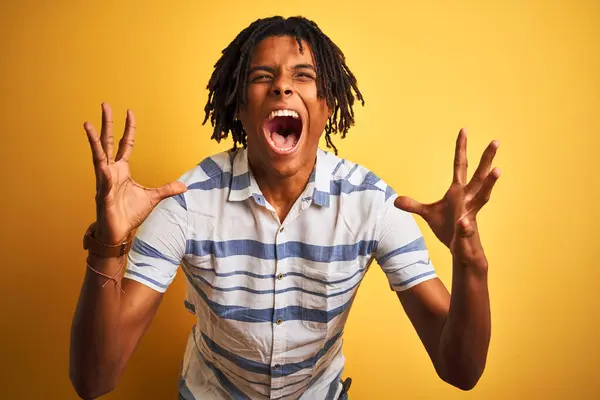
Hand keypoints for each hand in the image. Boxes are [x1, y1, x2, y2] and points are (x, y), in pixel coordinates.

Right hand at [84, 103, 186, 244]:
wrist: (118, 232)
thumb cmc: (129, 214)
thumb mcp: (153, 198)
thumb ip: (167, 190)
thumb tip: (184, 186)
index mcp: (121, 170)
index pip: (125, 144)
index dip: (127, 128)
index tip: (129, 111)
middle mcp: (110, 171)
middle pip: (108, 142)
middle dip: (107, 123)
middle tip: (105, 104)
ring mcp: (104, 182)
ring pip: (98, 157)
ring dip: (93, 141)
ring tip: (88, 125)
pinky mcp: (102, 196)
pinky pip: (103, 184)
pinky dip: (104, 177)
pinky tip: (104, 169)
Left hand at [394, 129, 499, 266]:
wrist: (460, 249)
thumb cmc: (448, 228)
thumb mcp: (428, 214)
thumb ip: (414, 205)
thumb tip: (396, 200)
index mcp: (458, 191)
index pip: (460, 165)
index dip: (461, 149)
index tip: (463, 130)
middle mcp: (468, 199)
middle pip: (478, 175)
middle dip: (486, 158)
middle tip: (496, 141)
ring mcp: (470, 214)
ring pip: (483, 196)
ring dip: (489, 184)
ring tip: (497, 170)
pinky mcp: (468, 231)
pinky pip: (466, 228)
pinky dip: (464, 227)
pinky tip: (463, 224)